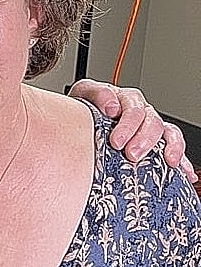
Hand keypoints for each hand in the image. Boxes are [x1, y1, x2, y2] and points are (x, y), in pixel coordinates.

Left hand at [68, 79, 196, 181]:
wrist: (81, 120)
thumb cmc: (84, 107)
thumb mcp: (84, 94)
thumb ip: (96, 94)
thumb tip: (111, 106)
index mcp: (126, 99)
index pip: (134, 110)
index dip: (127, 126)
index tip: (116, 142)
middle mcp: (142, 112)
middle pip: (152, 123)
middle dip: (144, 140)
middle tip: (131, 155)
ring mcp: (150, 127)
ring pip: (169, 134)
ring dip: (170, 148)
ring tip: (167, 162)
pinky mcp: (156, 143)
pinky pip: (174, 149)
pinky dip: (182, 160)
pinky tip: (185, 172)